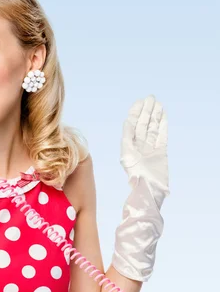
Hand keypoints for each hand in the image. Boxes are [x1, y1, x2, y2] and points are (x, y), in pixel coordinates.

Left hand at [120, 94, 169, 208]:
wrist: (149, 193)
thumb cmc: (137, 182)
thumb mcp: (129, 163)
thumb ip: (128, 147)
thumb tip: (127, 131)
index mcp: (128, 148)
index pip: (131, 127)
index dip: (135, 114)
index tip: (138, 103)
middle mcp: (138, 147)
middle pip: (143, 125)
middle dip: (146, 112)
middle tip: (150, 98)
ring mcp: (150, 149)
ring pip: (152, 129)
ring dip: (154, 116)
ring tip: (157, 103)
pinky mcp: (160, 153)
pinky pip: (161, 136)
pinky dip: (162, 126)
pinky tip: (163, 116)